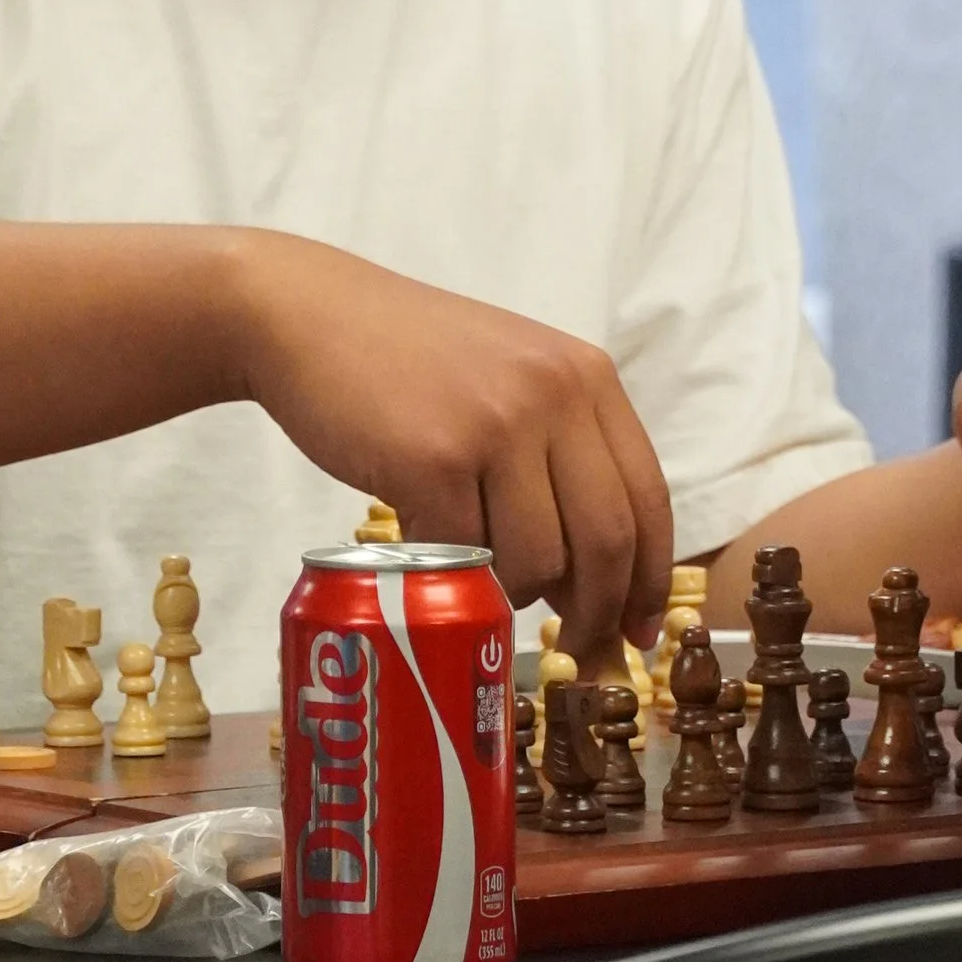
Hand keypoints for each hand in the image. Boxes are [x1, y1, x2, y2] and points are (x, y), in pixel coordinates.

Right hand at [239, 235, 674, 651]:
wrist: (312, 316)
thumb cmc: (410, 360)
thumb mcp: (511, 382)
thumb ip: (560, 455)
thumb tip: (595, 582)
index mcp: (586, 375)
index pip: (648, 497)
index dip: (648, 577)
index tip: (638, 630)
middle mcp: (554, 395)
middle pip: (608, 541)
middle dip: (596, 611)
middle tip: (573, 646)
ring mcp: (497, 426)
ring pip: (539, 561)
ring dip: (513, 593)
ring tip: (478, 573)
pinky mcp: (435, 460)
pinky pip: (465, 557)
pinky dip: (451, 577)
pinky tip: (430, 555)